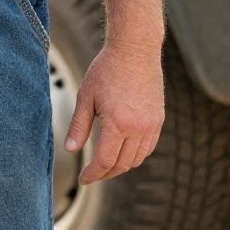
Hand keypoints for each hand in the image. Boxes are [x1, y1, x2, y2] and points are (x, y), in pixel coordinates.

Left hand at [63, 40, 163, 183]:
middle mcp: (138, 128)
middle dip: (106, 173)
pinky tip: (124, 151)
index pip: (105, 161)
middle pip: (122, 164)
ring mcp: (151, 125)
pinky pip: (148, 147)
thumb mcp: (86, 95)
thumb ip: (78, 126)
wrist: (134, 50)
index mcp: (118, 123)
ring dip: (121, 166)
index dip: (93, 174)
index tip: (83, 179)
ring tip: (106, 165)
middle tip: (92, 174)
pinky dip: (135, 155)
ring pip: (137, 159)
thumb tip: (71, 150)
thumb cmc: (106, 69)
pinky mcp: (158, 119)